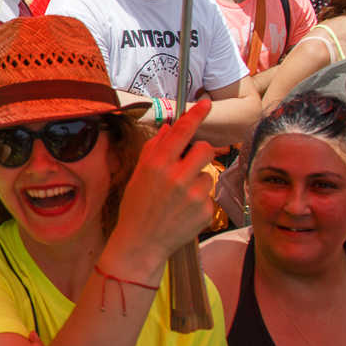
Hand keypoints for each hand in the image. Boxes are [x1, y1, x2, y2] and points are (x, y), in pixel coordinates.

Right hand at [107, 98, 216, 275]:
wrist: (141, 243)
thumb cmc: (136, 207)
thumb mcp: (139, 175)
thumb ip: (154, 148)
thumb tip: (171, 127)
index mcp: (157, 165)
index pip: (183, 132)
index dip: (197, 115)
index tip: (208, 102)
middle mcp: (177, 177)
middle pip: (205, 149)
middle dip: (198, 154)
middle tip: (186, 166)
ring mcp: (193, 195)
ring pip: (208, 173)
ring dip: (198, 180)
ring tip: (180, 196)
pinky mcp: (206, 211)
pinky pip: (209, 195)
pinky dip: (199, 201)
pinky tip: (184, 211)